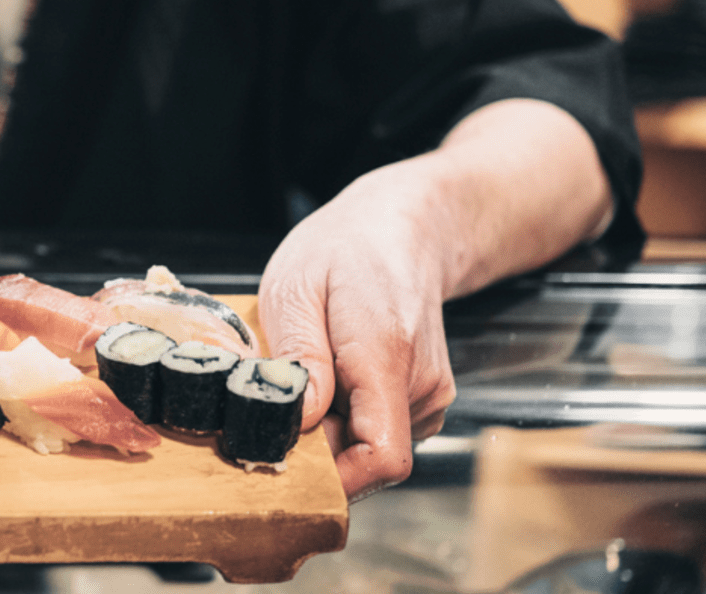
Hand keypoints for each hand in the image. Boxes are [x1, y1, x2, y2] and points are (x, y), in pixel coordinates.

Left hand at [257, 157, 457, 500]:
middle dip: (315, 447)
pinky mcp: (423, 398)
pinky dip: (345, 416)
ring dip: (328, 427)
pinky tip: (332, 371)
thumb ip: (298, 356)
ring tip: (310, 369)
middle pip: (367, 458)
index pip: (379, 457)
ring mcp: (428, 394)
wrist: (404, 227)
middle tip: (277, 399)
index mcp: (386, 356)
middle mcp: (420, 385)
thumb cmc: (346, 248)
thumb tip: (296, 421)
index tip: (284, 458)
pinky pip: (377, 429)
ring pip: (369, 445)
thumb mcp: (296, 287)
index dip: (332, 478)